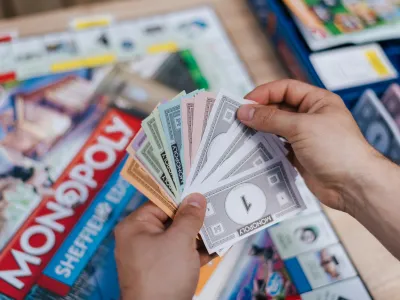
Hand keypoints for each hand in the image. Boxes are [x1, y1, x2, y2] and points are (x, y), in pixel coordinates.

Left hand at [114, 193, 212, 299]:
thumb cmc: (163, 276)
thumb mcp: (180, 240)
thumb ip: (190, 217)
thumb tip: (196, 198)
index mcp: (135, 227)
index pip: (160, 203)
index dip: (182, 197)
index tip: (201, 191)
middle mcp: (140, 239)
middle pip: (171, 220)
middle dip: (194, 218)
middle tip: (215, 208)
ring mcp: (151, 257)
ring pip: (178, 238)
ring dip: (199, 235)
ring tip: (221, 226)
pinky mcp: (162, 272)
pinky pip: (180, 255)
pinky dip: (196, 252)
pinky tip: (217, 247)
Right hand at [238, 79, 379, 214]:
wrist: (353, 185)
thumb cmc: (337, 149)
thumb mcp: (301, 127)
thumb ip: (271, 118)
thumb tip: (246, 111)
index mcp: (317, 101)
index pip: (285, 89)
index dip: (264, 93)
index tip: (245, 103)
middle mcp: (310, 116)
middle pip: (278, 108)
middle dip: (259, 113)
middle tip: (239, 120)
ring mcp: (304, 137)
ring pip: (275, 128)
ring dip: (260, 131)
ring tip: (242, 134)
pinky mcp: (298, 155)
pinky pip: (277, 146)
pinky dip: (265, 147)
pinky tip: (253, 149)